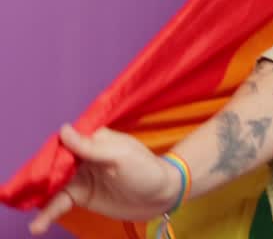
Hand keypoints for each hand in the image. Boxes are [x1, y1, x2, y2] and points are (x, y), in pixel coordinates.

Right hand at [29, 124, 180, 233]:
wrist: (162, 196)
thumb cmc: (146, 170)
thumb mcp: (121, 156)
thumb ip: (91, 147)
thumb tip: (63, 130)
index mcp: (95, 140)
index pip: (66, 143)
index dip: (53, 154)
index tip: (44, 167)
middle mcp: (84, 157)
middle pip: (55, 165)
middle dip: (40, 177)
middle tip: (28, 191)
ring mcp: (81, 177)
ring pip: (53, 185)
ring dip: (40, 198)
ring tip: (29, 215)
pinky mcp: (82, 196)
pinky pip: (60, 203)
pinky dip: (48, 213)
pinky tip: (38, 225)